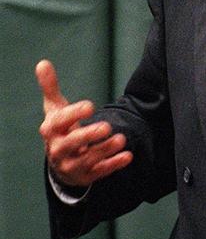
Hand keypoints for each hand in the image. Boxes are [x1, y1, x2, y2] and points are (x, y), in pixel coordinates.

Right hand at [36, 59, 131, 187]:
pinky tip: (128, 156)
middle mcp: (59, 149)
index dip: (74, 114)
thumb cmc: (60, 130)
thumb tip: (43, 62)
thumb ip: (51, 88)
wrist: (61, 162)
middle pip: (72, 143)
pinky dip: (114, 164)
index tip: (90, 105)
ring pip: (88, 160)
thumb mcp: (55, 110)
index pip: (59, 122)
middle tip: (106, 126)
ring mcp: (72, 164)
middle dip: (88, 135)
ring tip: (122, 138)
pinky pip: (100, 172)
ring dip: (105, 149)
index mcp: (51, 130)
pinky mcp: (87, 175)